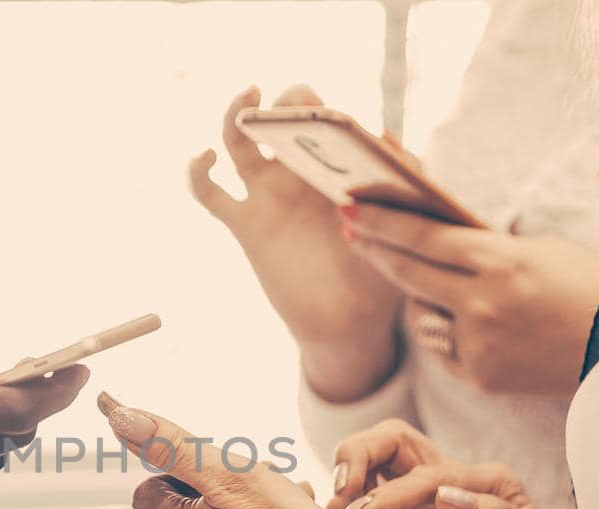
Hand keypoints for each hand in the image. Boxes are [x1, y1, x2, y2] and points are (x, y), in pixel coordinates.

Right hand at [189, 86, 402, 402]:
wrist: (350, 323)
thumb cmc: (380, 271)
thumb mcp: (401, 222)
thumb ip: (400, 179)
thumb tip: (383, 135)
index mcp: (334, 165)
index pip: (322, 114)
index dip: (322, 107)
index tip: (330, 118)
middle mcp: (297, 172)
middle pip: (279, 115)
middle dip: (287, 101)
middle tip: (297, 109)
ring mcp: (266, 195)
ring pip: (238, 141)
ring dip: (237, 112)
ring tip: (250, 95)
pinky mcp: (244, 225)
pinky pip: (208, 194)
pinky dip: (197, 172)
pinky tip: (204, 157)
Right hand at [326, 419, 582, 508]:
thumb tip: (446, 496)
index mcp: (487, 483)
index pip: (426, 474)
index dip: (392, 492)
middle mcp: (452, 485)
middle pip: (392, 440)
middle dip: (358, 454)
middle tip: (343, 493)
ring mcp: (423, 508)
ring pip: (374, 464)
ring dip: (347, 479)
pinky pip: (365, 506)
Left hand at [342, 203, 598, 395]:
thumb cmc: (587, 285)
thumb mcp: (537, 250)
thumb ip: (483, 248)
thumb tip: (432, 238)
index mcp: (500, 262)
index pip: (423, 237)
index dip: (381, 222)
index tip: (349, 207)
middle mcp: (482, 304)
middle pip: (408, 273)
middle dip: (375, 249)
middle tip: (351, 231)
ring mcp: (478, 344)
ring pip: (422, 314)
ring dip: (423, 297)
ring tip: (450, 286)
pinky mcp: (481, 376)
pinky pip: (444, 348)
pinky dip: (451, 333)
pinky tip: (477, 327)